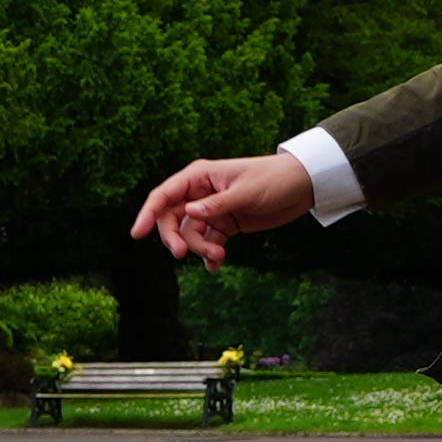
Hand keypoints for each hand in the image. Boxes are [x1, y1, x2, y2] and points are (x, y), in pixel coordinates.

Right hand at [129, 151, 314, 266]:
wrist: (304, 186)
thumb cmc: (274, 180)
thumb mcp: (245, 192)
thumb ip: (216, 206)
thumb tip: (187, 215)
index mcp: (199, 177)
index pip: (165, 195)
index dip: (148, 213)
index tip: (138, 234)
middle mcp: (201, 193)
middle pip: (172, 219)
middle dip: (175, 238)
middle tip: (184, 254)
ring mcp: (212, 209)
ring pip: (191, 234)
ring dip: (200, 249)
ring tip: (220, 257)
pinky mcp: (225, 223)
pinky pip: (208, 242)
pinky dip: (210, 255)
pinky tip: (218, 264)